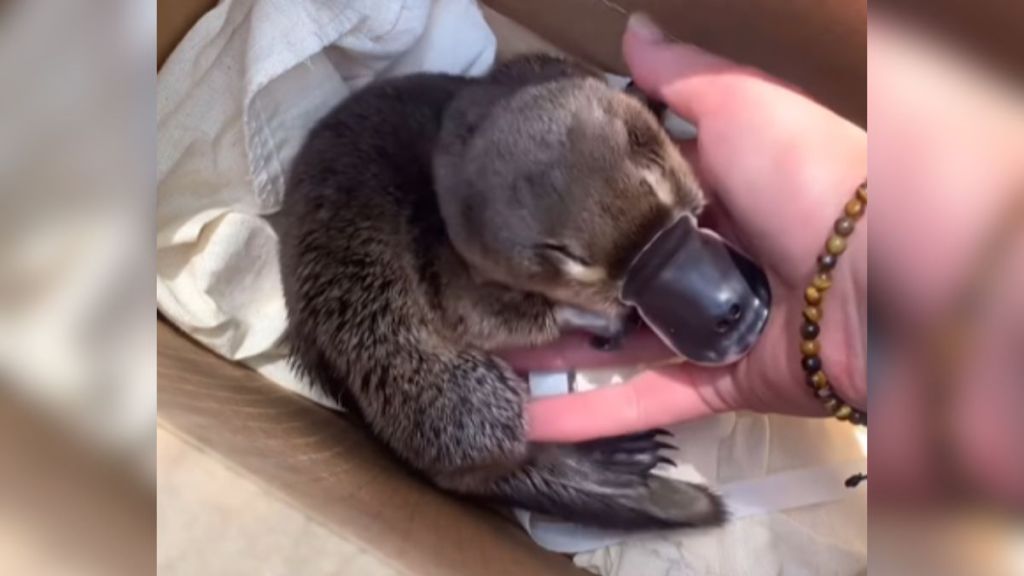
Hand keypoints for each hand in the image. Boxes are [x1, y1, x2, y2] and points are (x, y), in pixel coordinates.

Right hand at [501, 13, 867, 441]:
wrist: (917, 296)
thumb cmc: (825, 183)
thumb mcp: (752, 109)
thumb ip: (687, 79)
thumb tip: (631, 29)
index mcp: (731, 185)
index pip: (639, 189)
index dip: (579, 195)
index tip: (514, 199)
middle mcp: (726, 253)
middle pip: (626, 268)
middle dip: (559, 276)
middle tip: (483, 280)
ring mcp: (727, 324)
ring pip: (627, 340)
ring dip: (558, 350)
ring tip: (484, 348)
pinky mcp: (732, 385)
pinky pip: (652, 401)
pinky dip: (591, 414)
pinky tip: (523, 417)